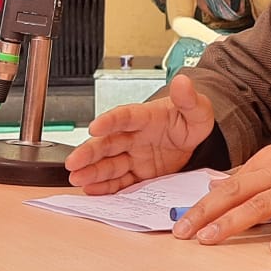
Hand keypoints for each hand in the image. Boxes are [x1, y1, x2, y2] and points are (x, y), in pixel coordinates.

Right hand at [65, 74, 215, 193]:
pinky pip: (120, 180)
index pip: (126, 116)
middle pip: (108, 142)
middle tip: (73, 161)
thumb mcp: (197, 109)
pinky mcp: (137, 172)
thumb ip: (188, 99)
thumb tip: (183, 81)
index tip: (94, 126)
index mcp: (147, 116)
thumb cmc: (192, 120)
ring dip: (92, 171)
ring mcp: (134, 155)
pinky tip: (91, 189)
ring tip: (76, 178)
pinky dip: (105, 186)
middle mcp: (135, 136)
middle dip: (89, 152)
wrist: (197, 140)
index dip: (110, 121)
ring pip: (109, 163)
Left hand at [172, 133, 270, 254]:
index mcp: (265, 163)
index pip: (227, 185)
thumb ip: (247, 173)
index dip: (202, 205)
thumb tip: (214, 185)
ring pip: (261, 204)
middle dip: (206, 212)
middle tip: (184, 233)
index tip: (181, 224)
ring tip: (211, 239)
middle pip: (236, 192)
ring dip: (233, 221)